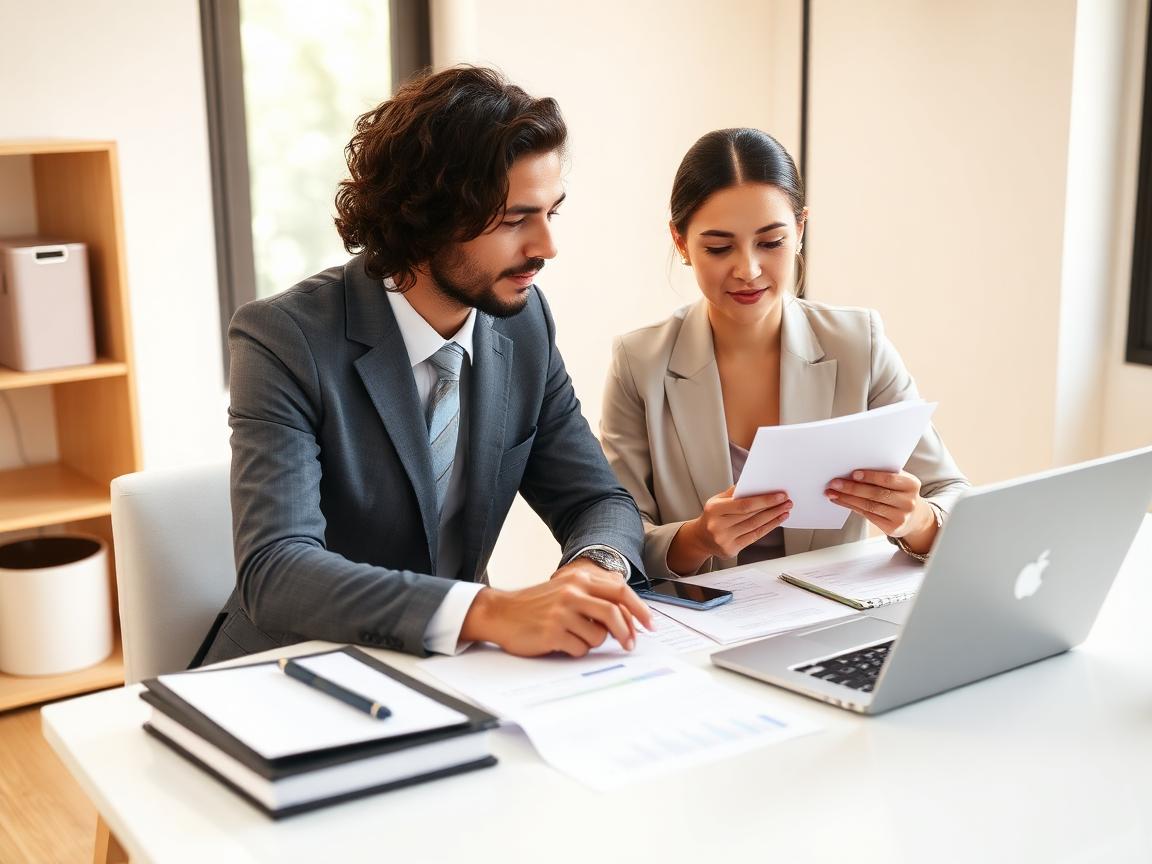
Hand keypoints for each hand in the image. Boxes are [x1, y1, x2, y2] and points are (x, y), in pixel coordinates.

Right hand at [459, 560, 652, 656]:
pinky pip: (580, 649)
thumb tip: (627, 614)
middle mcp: (572, 592)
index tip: (649, 625)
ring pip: (599, 636)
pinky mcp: (553, 632)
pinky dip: (576, 650)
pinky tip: (561, 643)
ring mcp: (562, 612)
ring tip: (575, 638)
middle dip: (628, 632)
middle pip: (615, 612)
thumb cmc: (535, 605)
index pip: (620, 591)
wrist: (499, 613)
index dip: (639, 609)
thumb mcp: (564, 590)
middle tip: (631, 645)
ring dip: (593, 642)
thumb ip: (592, 596)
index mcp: (578, 579)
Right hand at [667, 485, 791, 573]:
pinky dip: (768, 527)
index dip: (763, 500)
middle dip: (772, 507)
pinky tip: (777, 520)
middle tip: (787, 500)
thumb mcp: (717, 501)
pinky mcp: (731, 549)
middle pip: (751, 515)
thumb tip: (754, 482)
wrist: (700, 538)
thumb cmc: (712, 516)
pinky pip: (754, 537)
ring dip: (773, 517)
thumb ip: (734, 492)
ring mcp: (724, 539)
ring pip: (755, 526)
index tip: (779, 494)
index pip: (743, 504)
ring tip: (785, 509)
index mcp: (714, 509)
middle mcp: (718, 525)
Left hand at [824, 469, 935, 547]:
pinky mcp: (892, 528)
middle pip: (876, 494)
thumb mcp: (899, 482)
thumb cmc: (901, 493)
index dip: (870, 476)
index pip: (888, 479)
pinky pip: (867, 515)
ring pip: (869, 506)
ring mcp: (901, 516)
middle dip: (852, 488)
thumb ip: (883, 475)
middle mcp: (908, 501)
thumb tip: (852, 471)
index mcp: (911, 484)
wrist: (915, 517)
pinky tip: (840, 501)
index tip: (853, 474)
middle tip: (835, 483)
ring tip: (832, 493)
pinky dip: (851, 507)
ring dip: (847, 498)